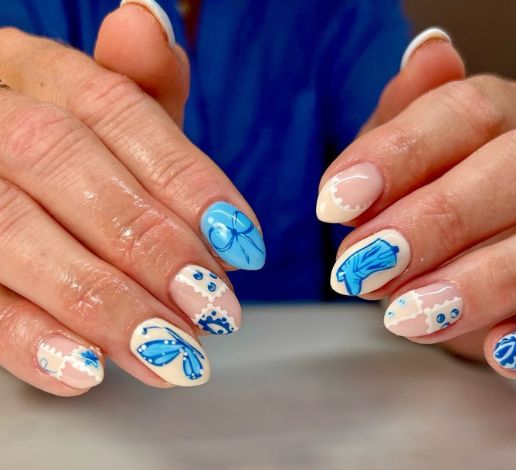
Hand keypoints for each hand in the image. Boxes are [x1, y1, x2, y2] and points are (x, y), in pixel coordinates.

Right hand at [0, 0, 264, 395]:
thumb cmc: (56, 150)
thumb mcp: (97, 117)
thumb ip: (135, 88)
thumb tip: (150, 21)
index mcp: (31, 69)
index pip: (117, 110)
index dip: (187, 181)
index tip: (243, 245)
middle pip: (65, 164)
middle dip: (151, 246)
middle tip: (215, 311)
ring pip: (15, 231)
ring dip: (105, 302)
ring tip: (174, 355)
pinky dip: (28, 337)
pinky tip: (88, 370)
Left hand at [317, 28, 515, 377]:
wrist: (468, 247)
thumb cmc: (428, 191)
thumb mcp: (403, 154)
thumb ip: (406, 117)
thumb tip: (429, 53)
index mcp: (507, 113)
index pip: (463, 112)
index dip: (396, 156)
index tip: (334, 202)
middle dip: (434, 221)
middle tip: (361, 267)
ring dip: (480, 283)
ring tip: (403, 317)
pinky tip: (494, 350)